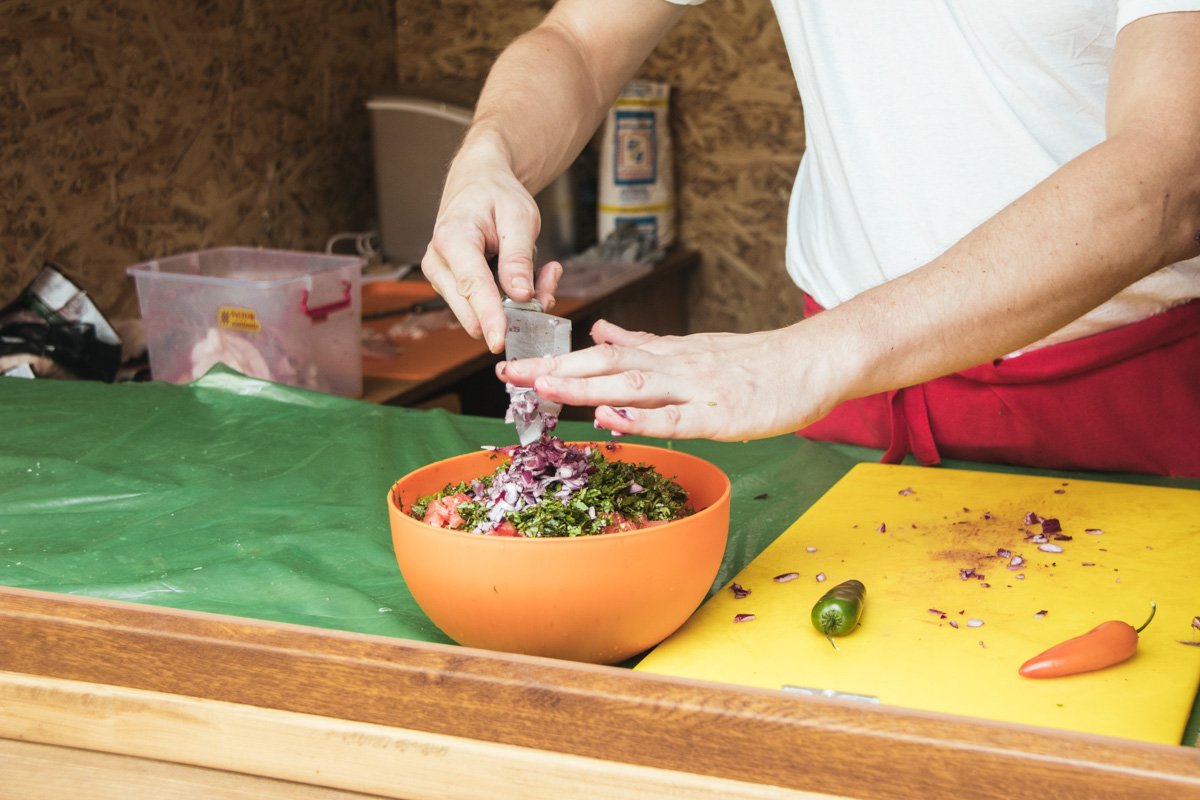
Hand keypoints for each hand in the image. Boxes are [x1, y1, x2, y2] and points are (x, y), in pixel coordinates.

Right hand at [420, 144, 562, 352]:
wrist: (478, 184)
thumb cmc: (496, 195)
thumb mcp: (519, 217)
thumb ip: (518, 257)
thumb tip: (519, 296)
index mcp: (453, 238)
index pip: (471, 286)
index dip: (489, 316)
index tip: (499, 341)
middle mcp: (439, 263)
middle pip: (471, 310)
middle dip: (513, 311)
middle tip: (548, 285)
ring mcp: (442, 278)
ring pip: (480, 314)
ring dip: (516, 305)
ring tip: (543, 273)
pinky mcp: (452, 288)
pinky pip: (483, 308)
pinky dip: (509, 301)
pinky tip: (526, 278)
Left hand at [497, 319, 839, 440]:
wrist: (815, 360)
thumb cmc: (758, 362)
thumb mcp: (694, 345)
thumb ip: (645, 344)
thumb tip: (600, 332)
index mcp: (666, 354)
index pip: (602, 356)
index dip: (557, 361)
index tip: (516, 366)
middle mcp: (674, 366)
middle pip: (607, 367)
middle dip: (557, 370)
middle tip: (511, 373)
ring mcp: (697, 389)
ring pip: (634, 386)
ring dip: (587, 387)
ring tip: (547, 387)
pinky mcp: (721, 414)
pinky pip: (676, 418)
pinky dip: (642, 418)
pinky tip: (611, 419)